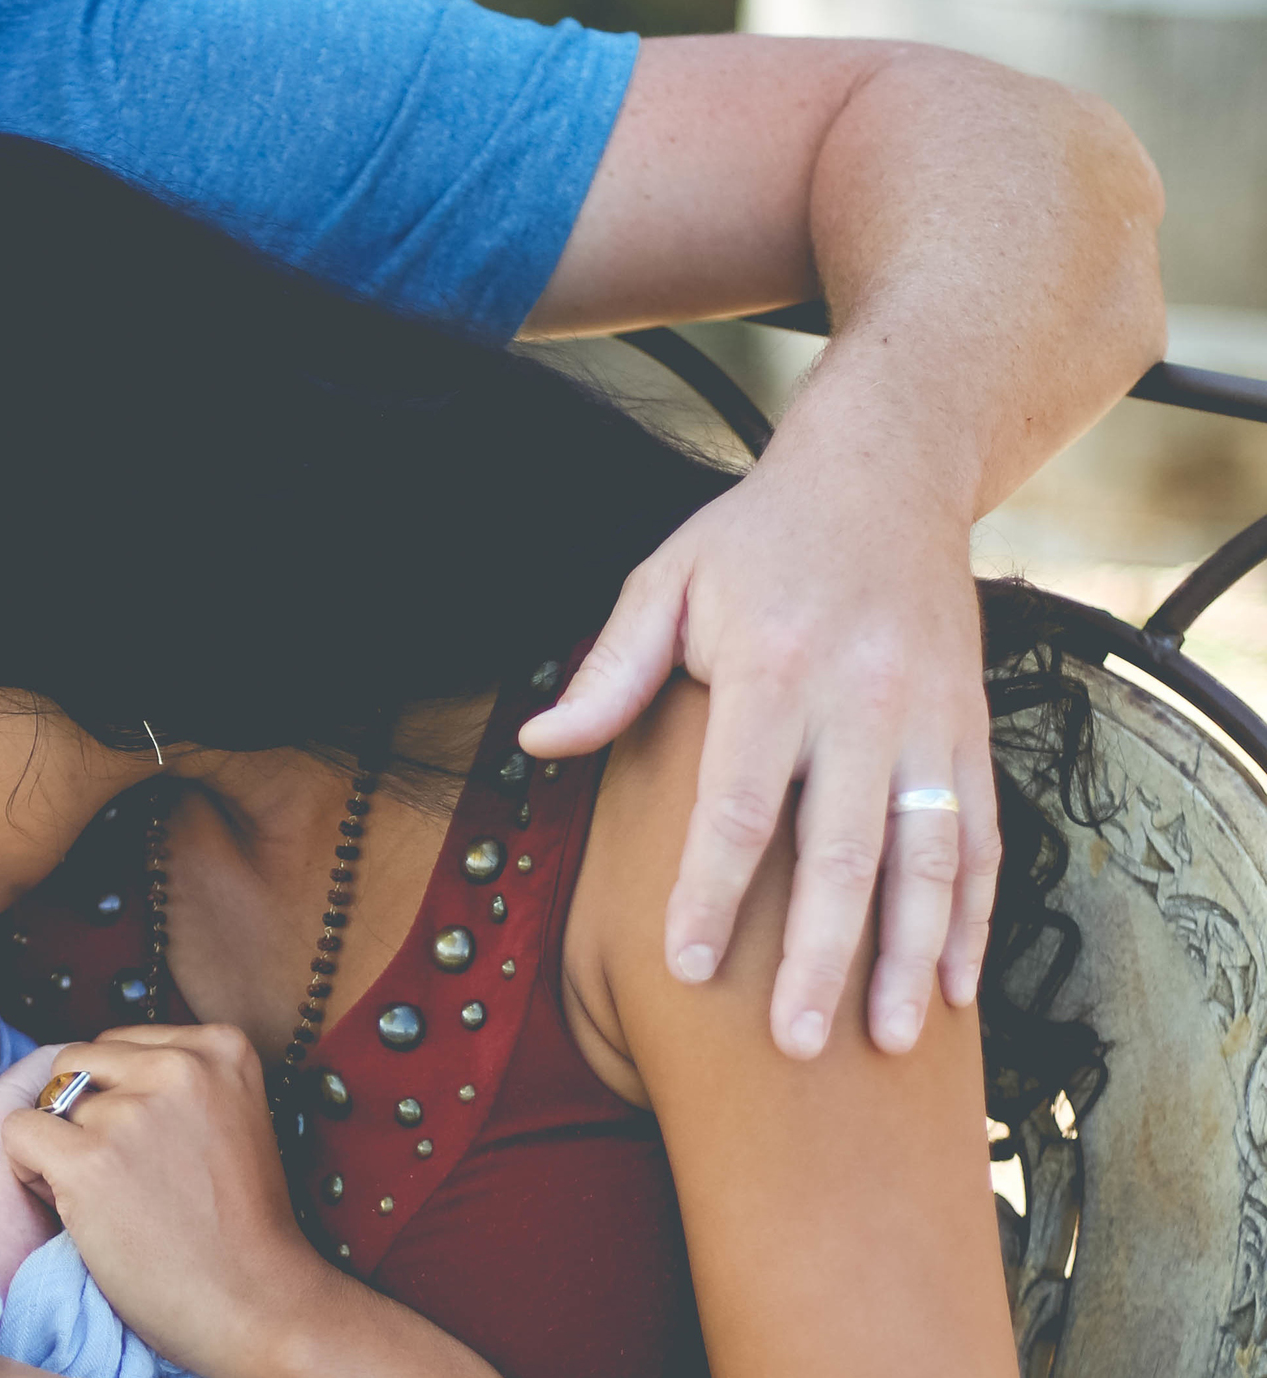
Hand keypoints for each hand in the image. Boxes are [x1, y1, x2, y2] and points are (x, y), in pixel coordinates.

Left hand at [1, 1025, 330, 1375]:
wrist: (258, 1303)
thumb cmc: (241, 1224)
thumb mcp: (232, 1116)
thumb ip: (177, 1081)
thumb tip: (95, 1065)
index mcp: (221, 1046)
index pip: (118, 1044)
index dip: (116, 1097)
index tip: (151, 1149)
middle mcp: (179, 1065)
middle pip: (79, 1063)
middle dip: (82, 1113)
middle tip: (120, 1173)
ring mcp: (133, 1113)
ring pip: (48, 1100)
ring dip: (60, 1146)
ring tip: (105, 1196)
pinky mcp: (90, 1161)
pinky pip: (18, 1132)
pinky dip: (29, 1170)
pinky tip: (71, 1205)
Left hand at [519, 450, 996, 1059]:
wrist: (885, 475)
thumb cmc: (754, 539)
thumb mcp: (665, 580)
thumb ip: (611, 671)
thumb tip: (538, 741)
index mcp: (775, 671)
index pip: (740, 807)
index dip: (712, 893)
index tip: (688, 968)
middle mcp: (862, 703)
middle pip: (844, 852)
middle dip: (821, 957)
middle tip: (794, 1044)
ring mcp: (928, 723)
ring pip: (931, 859)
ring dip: (912, 957)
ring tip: (891, 1043)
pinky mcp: (970, 733)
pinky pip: (982, 838)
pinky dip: (974, 917)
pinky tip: (956, 986)